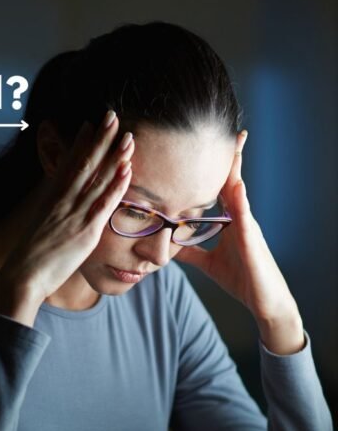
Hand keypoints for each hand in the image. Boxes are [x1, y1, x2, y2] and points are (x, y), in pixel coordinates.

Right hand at [0, 111, 133, 306]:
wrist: (21, 277)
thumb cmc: (28, 260)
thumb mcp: (39, 231)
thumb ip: (52, 219)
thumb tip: (56, 217)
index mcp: (50, 201)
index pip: (66, 165)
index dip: (79, 143)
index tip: (88, 124)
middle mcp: (62, 202)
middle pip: (84, 164)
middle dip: (99, 139)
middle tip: (111, 115)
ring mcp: (73, 215)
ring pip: (97, 178)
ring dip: (114, 155)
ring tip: (128, 135)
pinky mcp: (85, 231)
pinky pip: (104, 203)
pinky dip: (116, 185)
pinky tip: (127, 168)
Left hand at [176, 131, 304, 353]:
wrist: (263, 302)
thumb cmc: (240, 279)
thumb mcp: (206, 262)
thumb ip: (189, 250)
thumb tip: (166, 244)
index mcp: (230, 220)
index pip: (220, 187)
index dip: (214, 167)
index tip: (206, 144)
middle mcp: (240, 217)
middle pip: (233, 180)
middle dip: (232, 155)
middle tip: (230, 128)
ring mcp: (248, 226)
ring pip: (240, 191)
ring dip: (235, 168)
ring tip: (233, 143)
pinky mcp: (252, 240)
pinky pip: (245, 216)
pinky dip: (240, 200)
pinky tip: (237, 186)